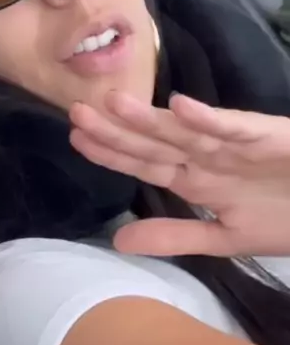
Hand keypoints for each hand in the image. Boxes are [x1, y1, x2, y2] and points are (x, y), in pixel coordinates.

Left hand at [69, 91, 289, 257]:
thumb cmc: (285, 217)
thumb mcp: (223, 237)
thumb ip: (174, 236)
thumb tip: (117, 241)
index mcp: (195, 177)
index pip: (144, 163)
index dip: (111, 152)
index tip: (76, 140)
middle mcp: (207, 155)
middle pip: (154, 141)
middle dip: (116, 129)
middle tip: (76, 112)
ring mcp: (234, 143)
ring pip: (185, 129)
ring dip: (152, 118)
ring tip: (115, 103)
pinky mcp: (265, 137)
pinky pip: (235, 127)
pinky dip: (210, 119)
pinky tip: (181, 107)